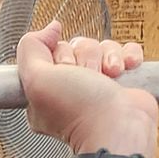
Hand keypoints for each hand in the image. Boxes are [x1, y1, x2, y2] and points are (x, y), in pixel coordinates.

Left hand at [17, 21, 156, 156]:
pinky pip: (126, 52)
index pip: (52, 51)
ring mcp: (99, 86)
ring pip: (102, 47)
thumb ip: (30, 49)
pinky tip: (126, 69)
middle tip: (87, 78)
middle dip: (85, 56)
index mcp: (47, 92)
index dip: (60, 55)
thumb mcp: (36, 79)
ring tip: (108, 76)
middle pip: (78, 46)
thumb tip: (49, 30)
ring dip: (108, 57)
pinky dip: (128, 56)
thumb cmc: (80, 113)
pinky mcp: (123, 83)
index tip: (64, 71)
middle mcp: (72, 89)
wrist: (119, 128)